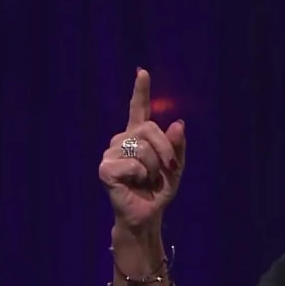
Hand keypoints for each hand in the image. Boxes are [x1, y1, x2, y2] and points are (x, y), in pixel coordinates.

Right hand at [99, 69, 186, 230]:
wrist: (147, 214)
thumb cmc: (159, 190)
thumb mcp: (176, 167)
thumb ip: (178, 146)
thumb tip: (178, 123)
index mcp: (139, 137)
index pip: (139, 109)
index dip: (141, 91)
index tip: (142, 72)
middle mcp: (123, 140)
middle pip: (149, 129)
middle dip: (166, 150)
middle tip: (166, 170)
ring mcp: (111, 153)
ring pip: (143, 149)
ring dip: (153, 168)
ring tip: (146, 179)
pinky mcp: (105, 168)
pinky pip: (133, 165)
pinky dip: (141, 177)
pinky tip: (134, 184)